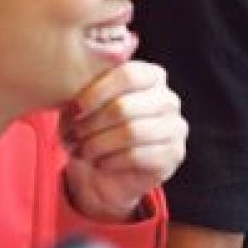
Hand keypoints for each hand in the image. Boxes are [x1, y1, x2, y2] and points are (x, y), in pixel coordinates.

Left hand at [60, 61, 187, 222]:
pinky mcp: (174, 153)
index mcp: (152, 77)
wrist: (109, 172)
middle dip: (91, 124)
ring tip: (81, 151)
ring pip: (131, 132)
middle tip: (72, 136)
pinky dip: (109, 160)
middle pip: (125, 106)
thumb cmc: (99, 130)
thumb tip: (71, 99)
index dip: (98, 91)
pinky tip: (99, 162)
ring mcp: (175, 127)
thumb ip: (87, 94)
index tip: (74, 109)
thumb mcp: (89, 106)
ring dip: (97, 144)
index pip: (129, 74)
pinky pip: (137, 156)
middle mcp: (168, 99)